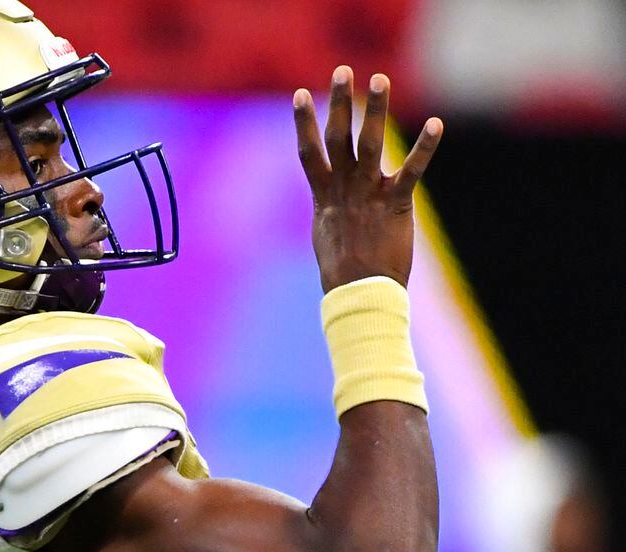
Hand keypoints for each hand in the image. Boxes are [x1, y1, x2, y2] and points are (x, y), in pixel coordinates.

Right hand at [294, 66, 442, 292]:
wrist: (358, 293)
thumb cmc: (342, 271)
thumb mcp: (326, 233)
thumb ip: (328, 208)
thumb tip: (326, 201)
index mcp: (324, 195)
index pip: (309, 151)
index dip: (304, 122)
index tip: (300, 94)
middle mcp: (343, 188)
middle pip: (338, 137)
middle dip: (338, 103)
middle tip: (343, 72)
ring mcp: (368, 194)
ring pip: (370, 144)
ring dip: (374, 111)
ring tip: (380, 81)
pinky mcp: (395, 204)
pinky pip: (411, 171)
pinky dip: (424, 147)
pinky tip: (437, 124)